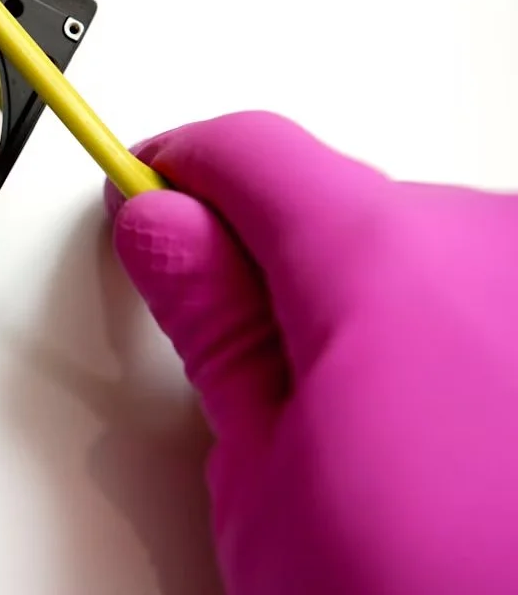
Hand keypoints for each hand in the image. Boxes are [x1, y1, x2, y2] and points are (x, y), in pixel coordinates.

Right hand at [107, 111, 517, 594]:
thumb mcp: (264, 478)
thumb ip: (210, 325)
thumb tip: (164, 233)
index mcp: (386, 264)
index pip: (249, 151)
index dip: (178, 171)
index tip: (147, 200)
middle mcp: (498, 248)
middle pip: (342, 199)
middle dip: (275, 262)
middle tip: (244, 376)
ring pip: (424, 251)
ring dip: (374, 308)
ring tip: (365, 440)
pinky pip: (497, 297)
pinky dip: (455, 340)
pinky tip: (449, 442)